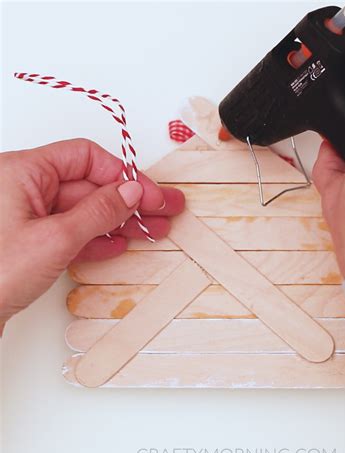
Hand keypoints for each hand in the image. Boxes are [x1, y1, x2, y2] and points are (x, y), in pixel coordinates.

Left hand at [0, 138, 184, 330]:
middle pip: (89, 186)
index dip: (122, 174)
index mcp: (22, 172)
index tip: (149, 194)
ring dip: (120, 221)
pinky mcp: (31, 243)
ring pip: (84, 211)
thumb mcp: (55, 238)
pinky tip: (120, 244)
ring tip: (154, 230)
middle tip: (164, 209)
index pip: (85, 158)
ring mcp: (28, 218)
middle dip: (129, 200)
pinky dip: (98, 238)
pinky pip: (72, 232)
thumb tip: (131, 190)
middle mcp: (24, 190)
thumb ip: (98, 211)